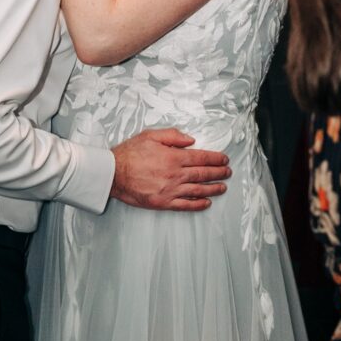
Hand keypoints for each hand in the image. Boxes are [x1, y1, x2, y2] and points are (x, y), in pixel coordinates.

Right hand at [111, 128, 230, 210]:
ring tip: (223, 187)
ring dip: (213, 188)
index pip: (201, 157)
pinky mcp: (163, 202)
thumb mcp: (150, 136)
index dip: (215, 158)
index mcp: (173, 157)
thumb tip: (191, 140)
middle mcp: (175, 174)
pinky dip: (198, 204)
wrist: (113, 173)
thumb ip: (172, 136)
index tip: (224, 159)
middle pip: (203, 174)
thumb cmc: (129, 154)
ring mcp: (170, 190)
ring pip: (198, 190)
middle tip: (228, 172)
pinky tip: (206, 202)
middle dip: (218, 173)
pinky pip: (185, 205)